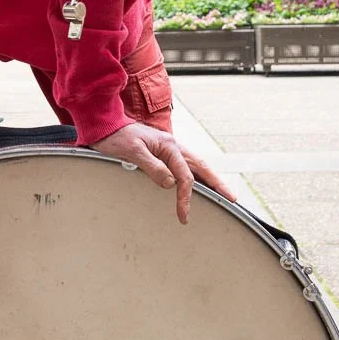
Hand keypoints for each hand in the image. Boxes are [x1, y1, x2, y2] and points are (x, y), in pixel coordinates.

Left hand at [94, 122, 236, 223]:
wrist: (106, 126)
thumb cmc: (117, 137)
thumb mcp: (132, 152)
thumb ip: (152, 167)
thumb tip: (170, 184)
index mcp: (169, 146)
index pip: (184, 176)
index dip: (186, 197)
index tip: (184, 214)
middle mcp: (174, 147)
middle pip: (201, 168)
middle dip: (218, 184)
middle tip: (232, 199)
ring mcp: (170, 149)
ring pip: (197, 166)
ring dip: (211, 180)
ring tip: (224, 193)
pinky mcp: (164, 153)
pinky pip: (186, 166)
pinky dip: (197, 176)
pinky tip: (200, 183)